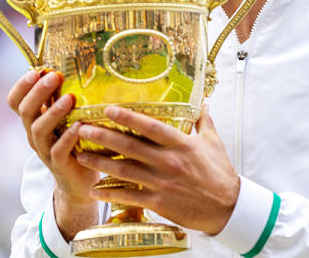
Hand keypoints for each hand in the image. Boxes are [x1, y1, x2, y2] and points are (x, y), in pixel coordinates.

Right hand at [7, 68, 99, 238]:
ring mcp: (44, 150)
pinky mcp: (59, 165)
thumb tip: (74, 66)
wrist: (78, 181)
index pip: (15, 101)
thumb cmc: (73, 142)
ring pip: (38, 130)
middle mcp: (34, 134)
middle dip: (37, 92)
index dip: (21, 86)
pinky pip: (58, 150)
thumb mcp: (65, 118)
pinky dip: (68, 137)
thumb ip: (63, 97)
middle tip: (52, 77)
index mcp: (33, 120)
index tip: (36, 70)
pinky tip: (79, 126)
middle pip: (26, 112)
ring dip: (53, 112)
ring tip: (70, 98)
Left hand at [76, 104, 239, 234]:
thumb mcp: (213, 142)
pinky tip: (95, 189)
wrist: (227, 207)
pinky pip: (128, 196)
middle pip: (129, 146)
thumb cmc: (220, 173)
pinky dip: (110, 192)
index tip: (108, 109)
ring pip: (124, 170)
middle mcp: (168, 161)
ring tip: (81, 156)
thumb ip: (203, 121)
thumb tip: (202, 102)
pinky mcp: (158, 202)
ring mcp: (161, 183)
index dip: (128, 117)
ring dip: (100, 163)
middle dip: (103, 137)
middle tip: (83, 129)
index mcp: (181, 144)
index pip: (150, 126)